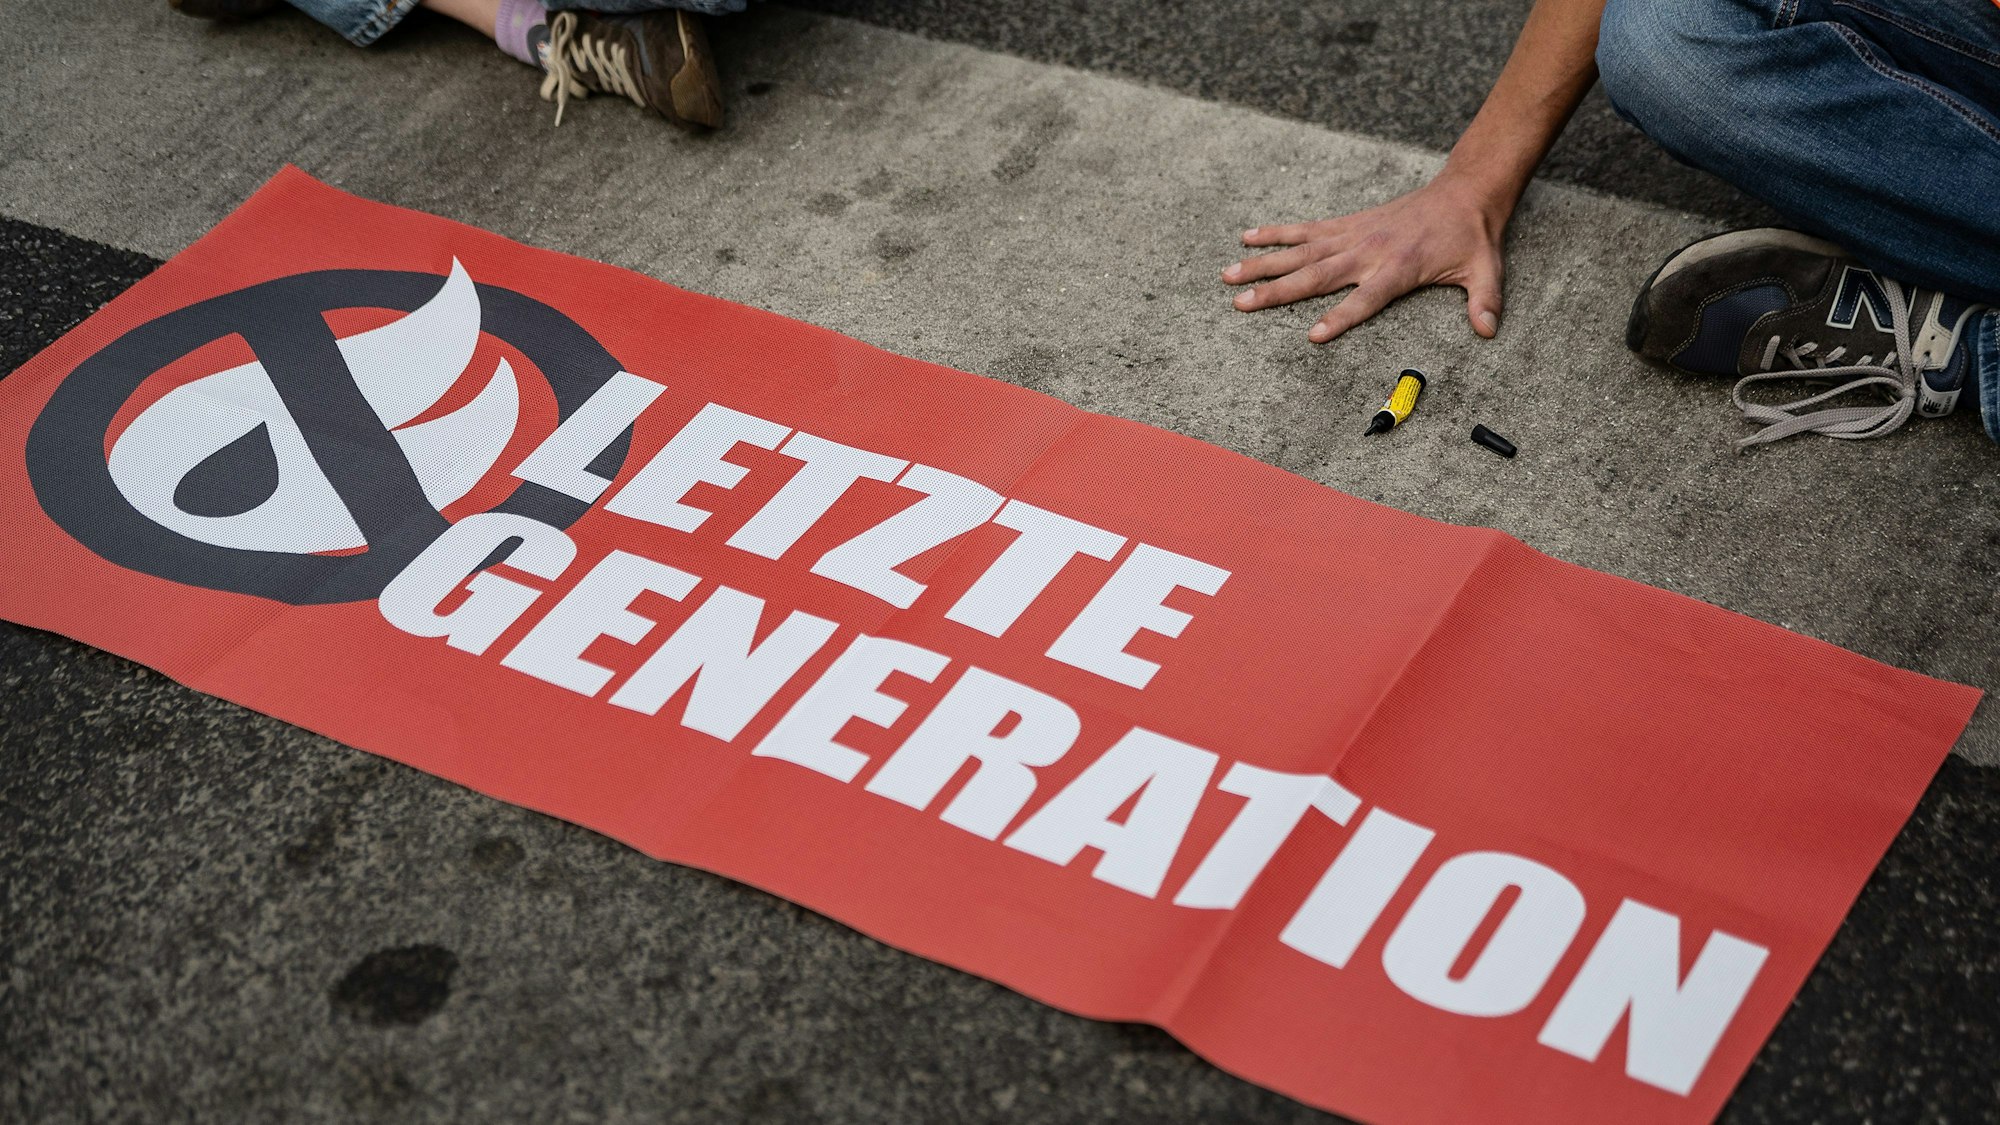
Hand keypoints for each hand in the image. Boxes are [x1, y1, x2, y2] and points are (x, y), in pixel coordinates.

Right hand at [1223, 175, 1507, 343]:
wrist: (1463, 192)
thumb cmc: (1471, 237)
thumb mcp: (1485, 270)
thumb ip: (1484, 301)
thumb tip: (1489, 330)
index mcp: (1398, 268)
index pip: (1365, 299)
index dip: (1341, 317)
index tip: (1313, 336)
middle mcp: (1368, 252)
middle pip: (1316, 276)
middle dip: (1276, 291)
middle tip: (1241, 303)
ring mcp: (1353, 236)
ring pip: (1300, 253)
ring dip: (1263, 264)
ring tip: (1229, 275)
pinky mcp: (1347, 224)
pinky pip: (1305, 230)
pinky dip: (1276, 233)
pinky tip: (1247, 237)